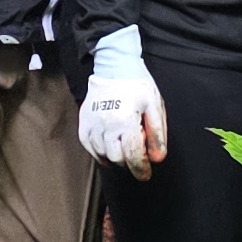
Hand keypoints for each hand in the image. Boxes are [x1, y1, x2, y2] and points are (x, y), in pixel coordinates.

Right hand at [75, 26, 167, 177]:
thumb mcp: (155, 107)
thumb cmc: (137, 86)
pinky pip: (90, 147)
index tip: (145, 174)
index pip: (133, 155)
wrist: (114, 67)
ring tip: (124, 145)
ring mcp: (92, 124)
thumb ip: (157, 134)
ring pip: (103, 155)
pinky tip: (110, 145)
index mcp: (125, 120)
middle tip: (137, 153)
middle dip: (129, 162)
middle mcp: (106, 125)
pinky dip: (101, 152)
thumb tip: (157, 158)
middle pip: (117, 159)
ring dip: (115, 157)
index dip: (141, 169)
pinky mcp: (84, 123)